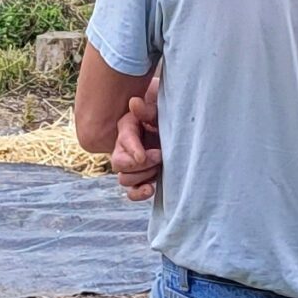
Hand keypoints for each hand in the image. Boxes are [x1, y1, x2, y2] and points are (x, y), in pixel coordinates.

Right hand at [111, 86, 161, 202]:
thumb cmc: (168, 115)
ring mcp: (134, 165)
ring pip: (125, 179)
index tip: (142, 156)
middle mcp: (126, 148)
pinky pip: (132, 191)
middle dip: (139, 165)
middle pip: (118, 164)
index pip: (124, 140)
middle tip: (160, 157)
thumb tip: (134, 103)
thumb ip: (147, 109)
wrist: (180, 126)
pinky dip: (139, 193)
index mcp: (128, 128)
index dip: (132, 150)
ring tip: (160, 168)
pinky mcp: (143, 178)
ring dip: (142, 177)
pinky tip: (151, 188)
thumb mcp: (159, 109)